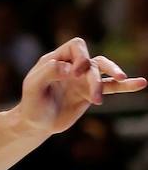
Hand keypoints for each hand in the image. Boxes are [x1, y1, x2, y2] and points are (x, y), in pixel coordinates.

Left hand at [16, 37, 145, 133]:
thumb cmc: (32, 103)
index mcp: (56, 59)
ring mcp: (82, 79)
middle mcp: (71, 66)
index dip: (80, 56)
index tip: (74, 74)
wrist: (37, 123)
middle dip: (94, 74)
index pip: (75, 46)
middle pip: (92, 60)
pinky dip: (126, 85)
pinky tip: (141, 83)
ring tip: (122, 78)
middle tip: (93, 92)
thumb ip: (48, 72)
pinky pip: (112, 86)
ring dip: (114, 73)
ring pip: (103, 70)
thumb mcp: (33, 87)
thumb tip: (70, 67)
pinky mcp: (90, 93)